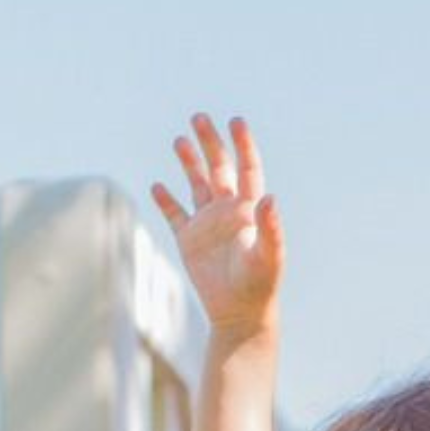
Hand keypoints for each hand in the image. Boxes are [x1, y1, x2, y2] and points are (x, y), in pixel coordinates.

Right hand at [151, 113, 283, 338]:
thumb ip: (271, 228)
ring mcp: (208, 224)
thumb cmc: (260, 286)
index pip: (247, 168)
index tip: (236, 121)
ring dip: (189, 162)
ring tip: (180, 140)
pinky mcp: (189, 240)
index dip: (242, 144)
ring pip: (196, 184)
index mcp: (249, 210)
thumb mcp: (268, 257)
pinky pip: (175, 214)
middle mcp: (228, 211)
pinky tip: (158, 185)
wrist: (240, 313)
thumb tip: (268, 198)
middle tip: (199, 117)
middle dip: (210, 142)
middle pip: (218, 168)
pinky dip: (166, 200)